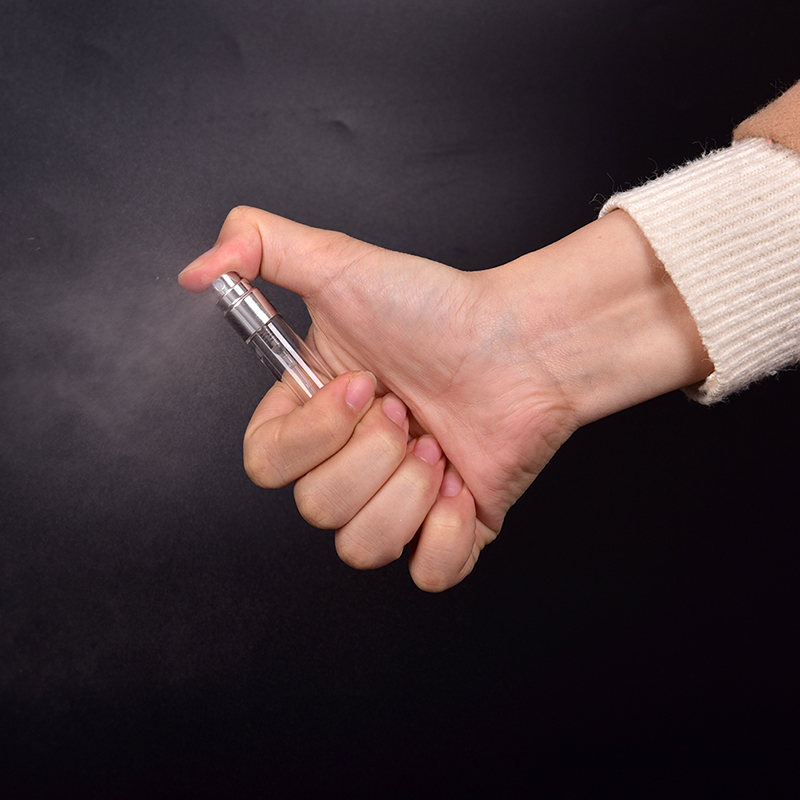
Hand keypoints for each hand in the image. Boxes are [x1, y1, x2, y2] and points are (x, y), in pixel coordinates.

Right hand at [179, 207, 709, 589]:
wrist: (526, 343)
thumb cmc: (441, 310)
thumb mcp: (341, 264)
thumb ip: (259, 246)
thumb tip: (196, 271)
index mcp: (314, 416)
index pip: (265, 464)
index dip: (309, 437)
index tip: (359, 388)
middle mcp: (350, 463)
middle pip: (314, 509)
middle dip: (371, 455)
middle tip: (409, 411)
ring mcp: (399, 501)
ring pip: (361, 548)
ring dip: (406, 490)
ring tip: (437, 444)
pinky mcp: (451, 531)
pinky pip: (429, 574)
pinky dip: (446, 534)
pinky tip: (461, 486)